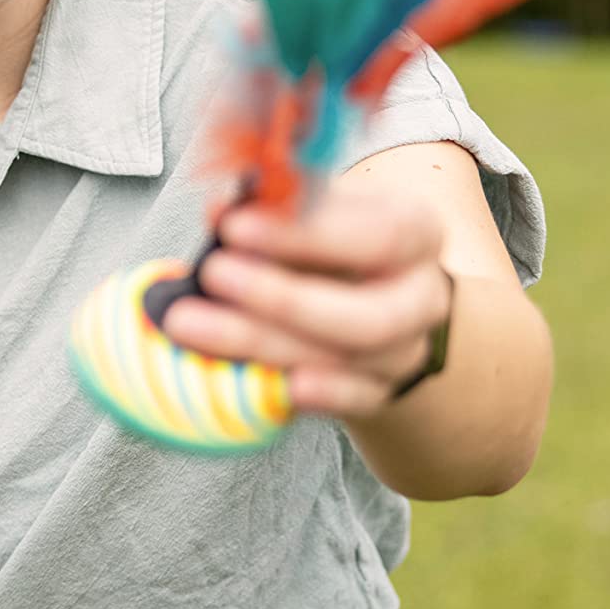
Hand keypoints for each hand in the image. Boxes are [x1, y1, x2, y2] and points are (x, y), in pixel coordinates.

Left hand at [158, 181, 453, 419]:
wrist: (378, 295)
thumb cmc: (336, 244)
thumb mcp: (319, 210)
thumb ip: (278, 208)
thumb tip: (222, 208)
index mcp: (415, 234)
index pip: (376, 235)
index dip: (305, 234)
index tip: (233, 223)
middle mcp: (420, 298)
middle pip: (367, 314)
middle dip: (281, 298)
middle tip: (211, 274)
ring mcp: (403, 352)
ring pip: (345, 359)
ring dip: (263, 342)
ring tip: (189, 323)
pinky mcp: (378, 392)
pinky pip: (349, 400)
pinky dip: (315, 395)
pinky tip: (276, 384)